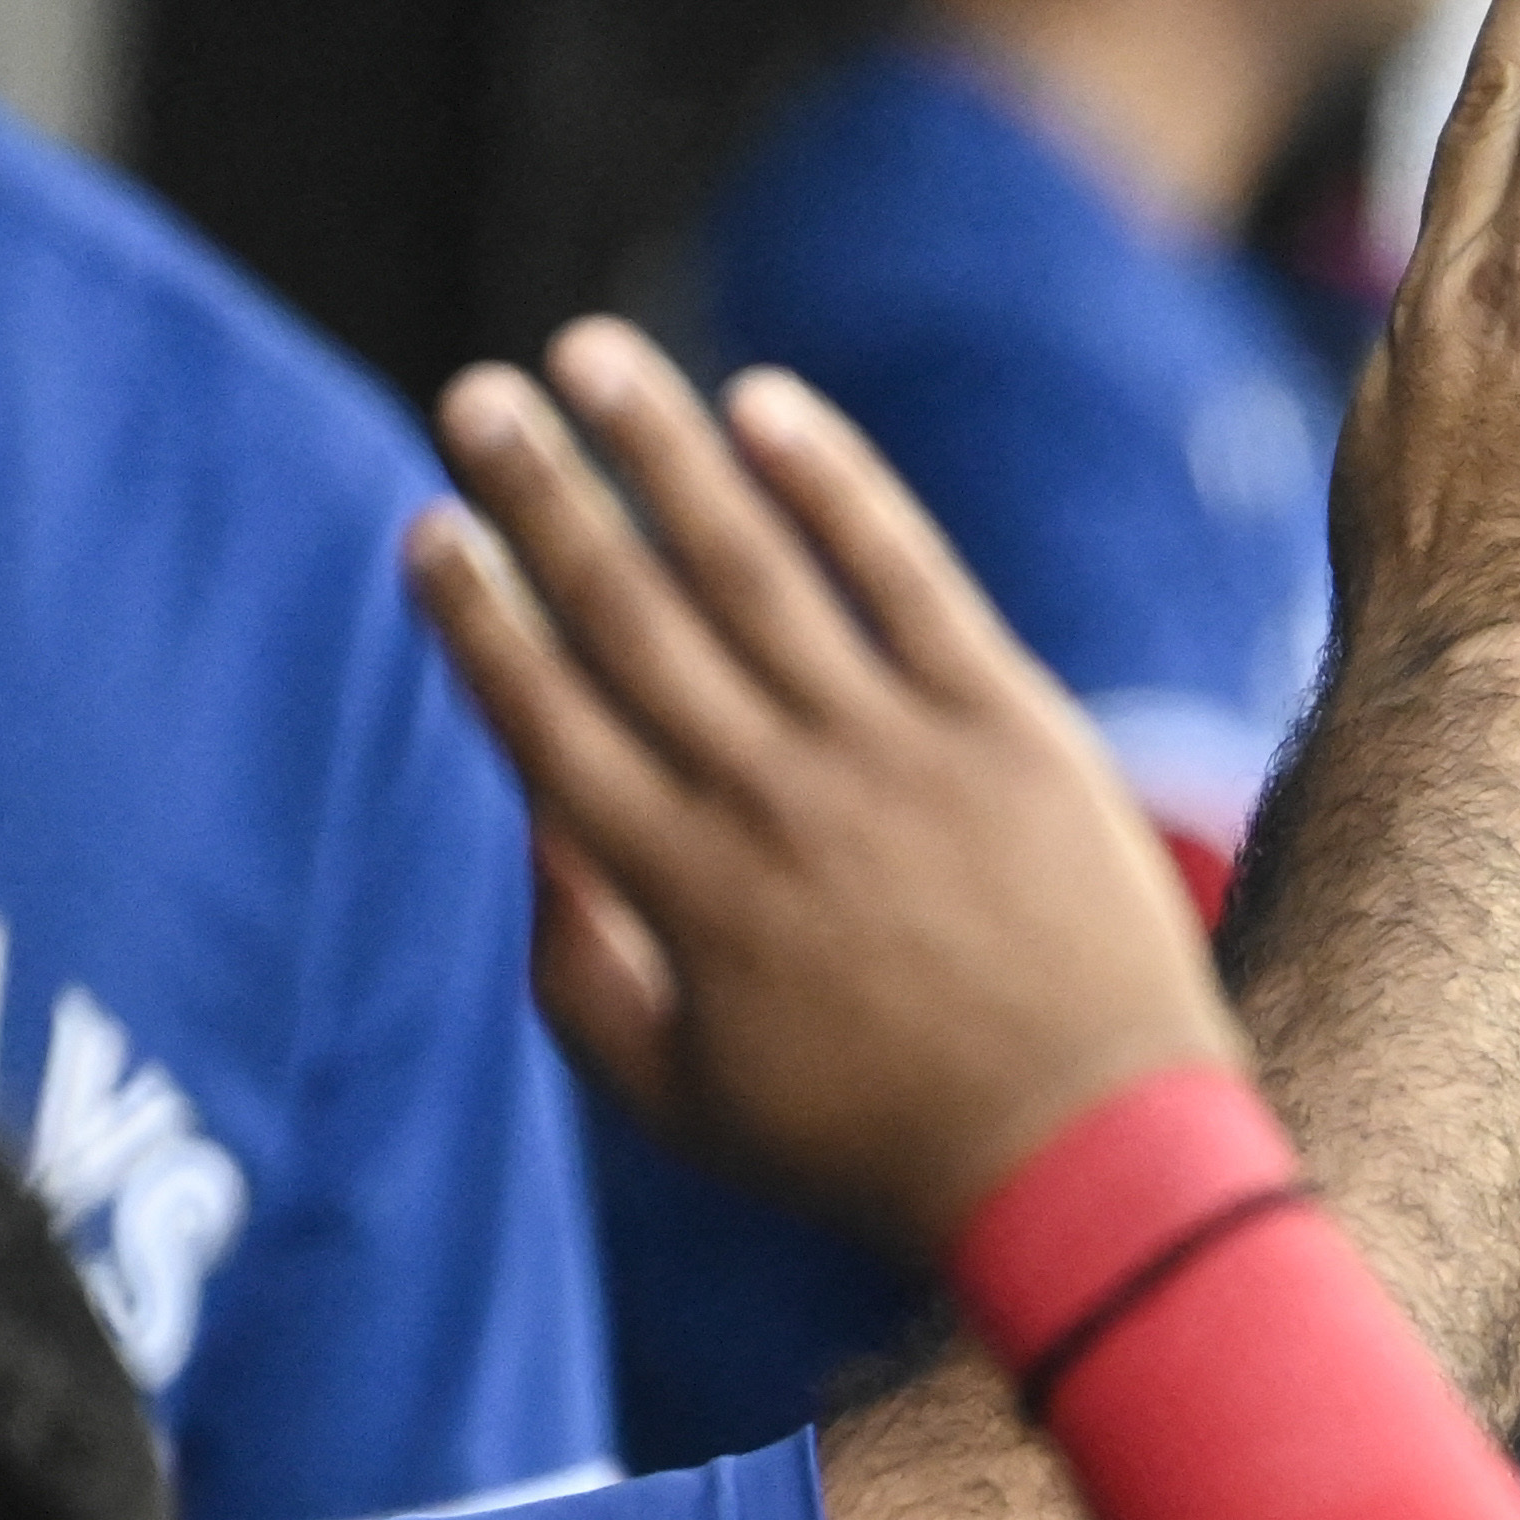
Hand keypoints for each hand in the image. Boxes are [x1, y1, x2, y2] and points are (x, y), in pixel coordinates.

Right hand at [404, 326, 1238, 1262]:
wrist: (1091, 1160)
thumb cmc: (877, 1146)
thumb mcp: (684, 1101)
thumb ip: (579, 971)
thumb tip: (529, 825)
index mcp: (680, 888)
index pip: (547, 716)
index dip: (477, 615)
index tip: (429, 528)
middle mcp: (770, 800)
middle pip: (628, 615)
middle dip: (541, 497)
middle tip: (477, 395)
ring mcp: (891, 754)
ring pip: (748, 567)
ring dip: (660, 451)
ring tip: (589, 358)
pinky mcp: (1006, 726)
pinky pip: (904, 576)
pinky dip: (831, 484)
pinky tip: (765, 404)